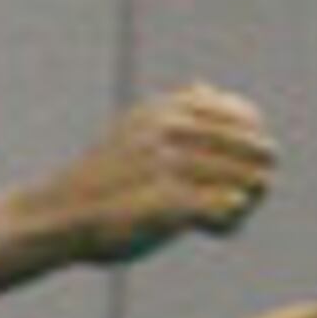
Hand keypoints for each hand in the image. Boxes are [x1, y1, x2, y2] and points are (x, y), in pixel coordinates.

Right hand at [35, 85, 275, 263]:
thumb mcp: (135, 130)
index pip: (243, 116)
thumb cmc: (101, 181)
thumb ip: (174, 110)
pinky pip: (227, 209)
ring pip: (245, 180)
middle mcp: (170, 130)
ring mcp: (169, 165)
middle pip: (252, 148)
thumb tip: (207, 87)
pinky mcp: (169, 202)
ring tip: (230, 217)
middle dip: (257, 173)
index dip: (254, 143)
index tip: (248, 167)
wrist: (59, 216)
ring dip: (247, 201)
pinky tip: (218, 230)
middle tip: (251, 196)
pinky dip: (230, 221)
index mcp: (166, 109)